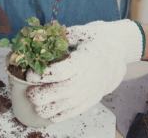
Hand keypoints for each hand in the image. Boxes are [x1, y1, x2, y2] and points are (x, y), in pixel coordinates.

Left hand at [26, 19, 143, 121]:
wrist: (118, 53)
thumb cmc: (97, 39)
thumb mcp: (83, 31)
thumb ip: (63, 35)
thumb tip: (43, 35)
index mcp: (83, 61)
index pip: (59, 72)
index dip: (42, 75)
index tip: (29, 74)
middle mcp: (85, 80)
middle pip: (59, 93)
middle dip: (40, 95)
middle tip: (30, 91)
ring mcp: (88, 92)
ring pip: (64, 107)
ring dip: (46, 108)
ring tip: (36, 101)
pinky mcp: (90, 101)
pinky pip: (72, 113)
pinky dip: (57, 115)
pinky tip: (47, 111)